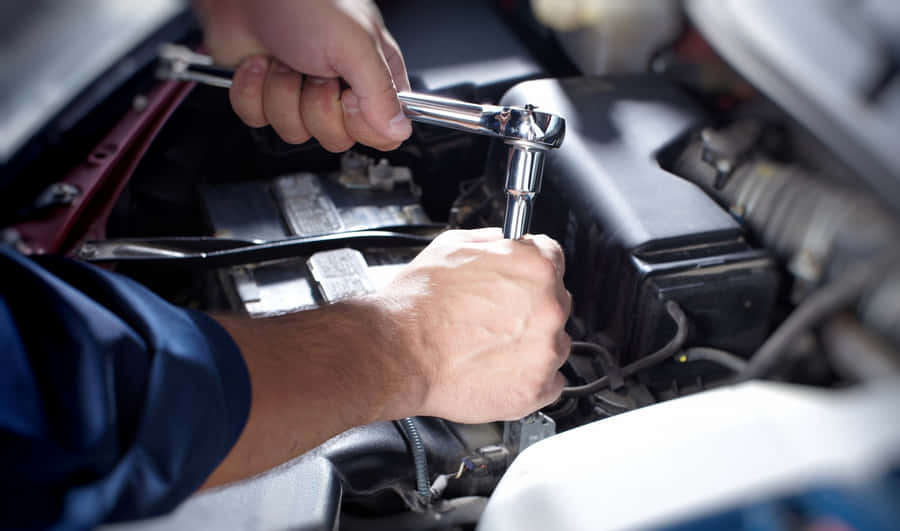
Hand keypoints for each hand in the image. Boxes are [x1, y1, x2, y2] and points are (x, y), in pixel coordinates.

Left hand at [195, 0, 411, 150]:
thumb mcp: (355, 43)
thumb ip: (381, 92)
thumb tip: (399, 129)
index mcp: (374, 74)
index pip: (383, 131)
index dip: (362, 123)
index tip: (349, 96)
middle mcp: (340, 88)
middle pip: (337, 137)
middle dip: (317, 106)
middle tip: (315, 71)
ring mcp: (301, 93)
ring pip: (296, 132)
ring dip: (282, 93)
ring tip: (285, 60)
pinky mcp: (265, 94)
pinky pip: (259, 119)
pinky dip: (253, 91)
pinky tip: (260, 64)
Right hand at [207, 228, 569, 485]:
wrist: (397, 352)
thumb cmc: (417, 304)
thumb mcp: (455, 246)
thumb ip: (496, 244)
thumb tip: (507, 245)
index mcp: (535, 266)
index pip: (553, 260)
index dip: (530, 273)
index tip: (519, 285)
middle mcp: (548, 306)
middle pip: (555, 302)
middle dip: (529, 309)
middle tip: (494, 318)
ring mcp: (545, 350)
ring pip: (553, 343)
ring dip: (531, 345)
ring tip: (490, 346)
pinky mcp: (536, 388)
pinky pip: (550, 382)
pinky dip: (530, 379)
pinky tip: (499, 370)